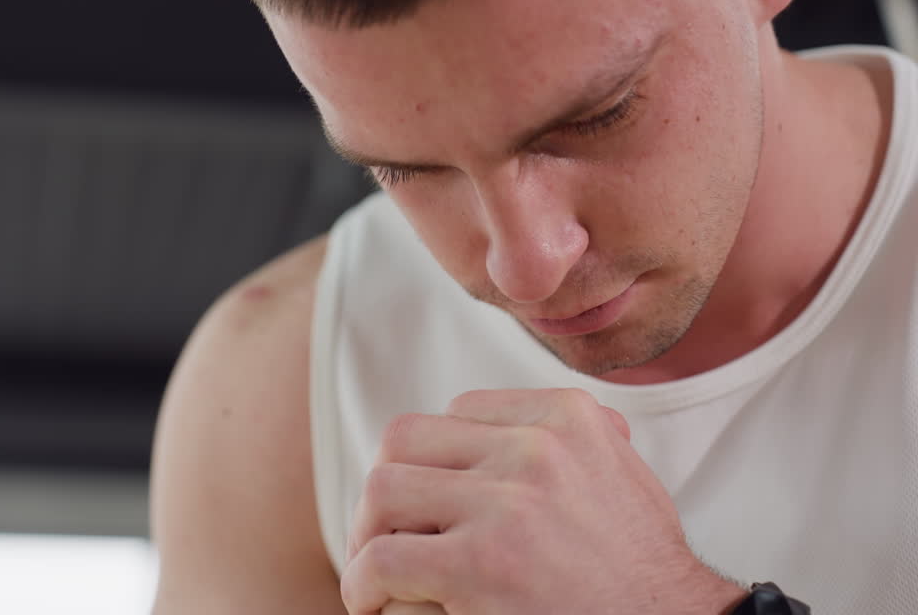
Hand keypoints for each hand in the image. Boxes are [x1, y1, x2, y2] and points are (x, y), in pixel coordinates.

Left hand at [340, 388, 744, 614]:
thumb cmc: (643, 574)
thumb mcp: (623, 479)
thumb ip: (577, 442)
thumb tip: (525, 425)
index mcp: (567, 419)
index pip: (458, 411)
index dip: (433, 461)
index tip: (428, 501)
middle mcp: (536, 449)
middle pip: (406, 439)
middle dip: (385, 489)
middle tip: (383, 532)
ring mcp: (508, 504)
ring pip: (383, 489)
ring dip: (366, 533)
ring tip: (374, 571)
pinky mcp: (482, 565)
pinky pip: (383, 558)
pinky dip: (363, 584)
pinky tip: (373, 603)